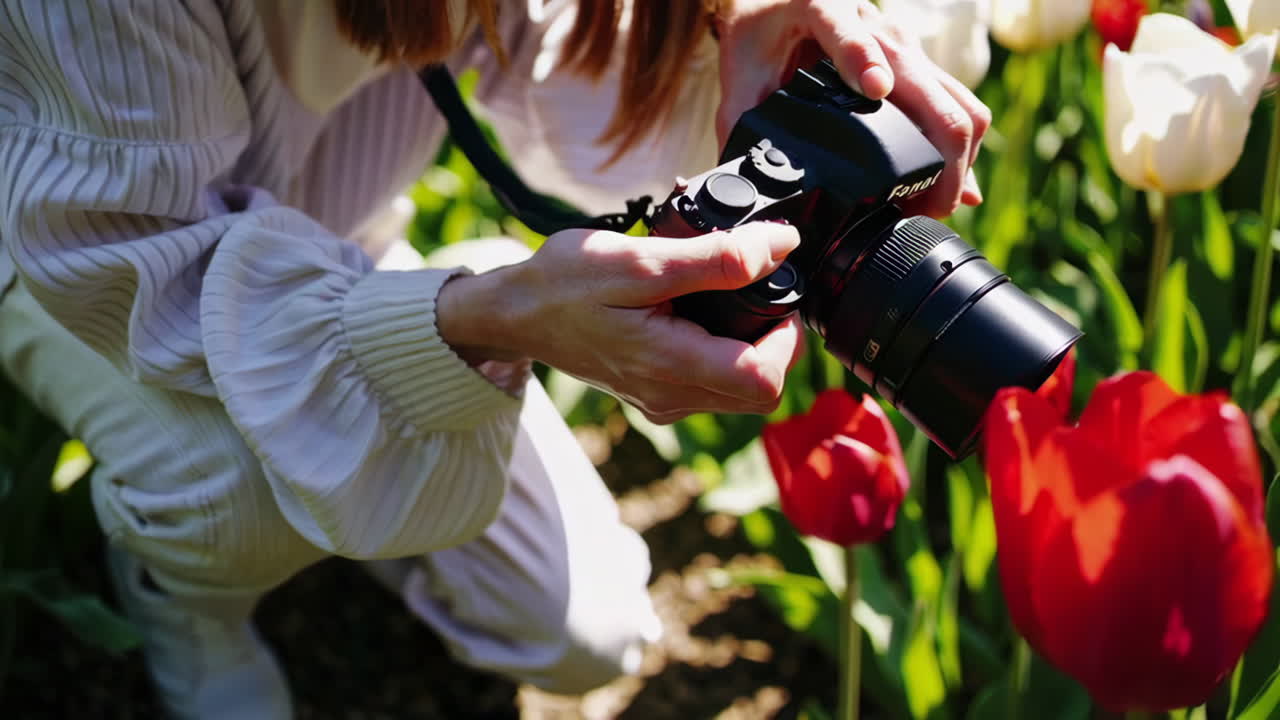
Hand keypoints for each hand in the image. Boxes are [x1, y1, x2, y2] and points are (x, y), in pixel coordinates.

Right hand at [437, 222, 803, 423]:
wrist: (515, 312)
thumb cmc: (565, 284)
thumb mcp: (641, 260)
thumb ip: (715, 258)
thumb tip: (781, 247)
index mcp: (671, 366)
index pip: (766, 382)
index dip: (786, 337)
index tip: (772, 291)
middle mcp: (672, 397)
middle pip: (761, 390)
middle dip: (773, 338)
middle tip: (754, 286)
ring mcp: (664, 401)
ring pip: (739, 388)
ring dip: (747, 342)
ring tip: (723, 290)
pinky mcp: (657, 394)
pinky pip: (711, 382)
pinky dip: (719, 347)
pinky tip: (696, 308)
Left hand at [714, 0, 991, 218]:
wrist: (779, 2)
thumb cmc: (759, 37)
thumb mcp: (739, 76)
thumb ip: (740, 123)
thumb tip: (743, 182)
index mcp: (824, 12)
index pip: (851, 35)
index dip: (864, 62)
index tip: (875, 90)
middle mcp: (878, 28)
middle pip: (929, 90)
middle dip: (940, 160)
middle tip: (924, 210)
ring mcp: (906, 47)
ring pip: (959, 102)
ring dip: (958, 161)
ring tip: (931, 207)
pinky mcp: (919, 66)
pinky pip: (958, 106)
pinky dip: (962, 150)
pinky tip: (955, 188)